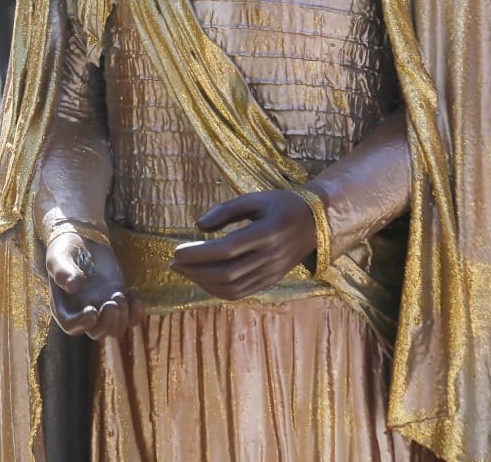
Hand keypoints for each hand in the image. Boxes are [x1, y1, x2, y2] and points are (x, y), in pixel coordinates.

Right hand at [44, 232, 142, 339]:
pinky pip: (131, 319)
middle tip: (112, 302)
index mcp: (64, 306)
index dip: (82, 324)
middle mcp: (82, 312)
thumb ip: (63, 271)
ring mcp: (102, 308)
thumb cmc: (65, 249)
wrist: (82, 239)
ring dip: (122, 316)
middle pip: (97, 333)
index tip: (92, 311)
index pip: (71, 326)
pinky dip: (137, 311)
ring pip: (115, 329)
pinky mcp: (118, 301)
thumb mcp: (58, 257)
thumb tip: (74, 286)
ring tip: (120, 293)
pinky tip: (132, 291)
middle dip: (107, 323)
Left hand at [170, 190, 316, 300]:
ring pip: (233, 287)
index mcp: (267, 233)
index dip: (199, 253)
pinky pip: (241, 292)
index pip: (227, 249)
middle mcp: (271, 257)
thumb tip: (198, 225)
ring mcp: (272, 272)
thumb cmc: (281, 204)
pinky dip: (218, 290)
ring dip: (203, 282)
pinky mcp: (271, 280)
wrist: (317, 222)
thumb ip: (226, 210)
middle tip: (173, 262)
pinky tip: (202, 279)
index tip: (177, 251)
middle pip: (227, 272)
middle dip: (195, 270)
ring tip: (183, 271)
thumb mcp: (255, 198)